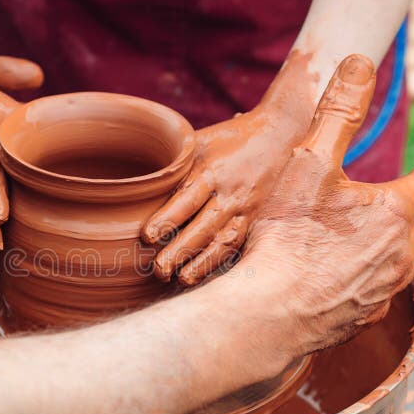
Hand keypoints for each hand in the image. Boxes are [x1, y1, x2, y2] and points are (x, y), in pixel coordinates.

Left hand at [142, 53, 317, 284]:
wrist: (279, 133)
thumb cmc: (227, 138)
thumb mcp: (198, 141)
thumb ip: (173, 165)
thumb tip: (135, 186)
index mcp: (211, 169)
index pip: (187, 197)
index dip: (168, 218)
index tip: (148, 236)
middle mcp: (230, 191)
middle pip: (204, 225)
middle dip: (181, 250)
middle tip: (158, 269)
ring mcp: (245, 207)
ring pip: (222, 240)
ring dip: (201, 263)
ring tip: (181, 280)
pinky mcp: (254, 219)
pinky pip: (236, 244)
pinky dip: (218, 262)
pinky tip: (201, 275)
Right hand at [225, 54, 413, 356]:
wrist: (272, 312)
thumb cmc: (288, 237)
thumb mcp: (310, 161)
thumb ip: (338, 111)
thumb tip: (359, 61)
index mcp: (393, 211)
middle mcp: (399, 252)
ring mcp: (384, 288)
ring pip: (406, 260)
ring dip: (401, 243)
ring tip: (385, 236)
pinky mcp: (365, 317)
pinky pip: (382, 291)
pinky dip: (377, 277)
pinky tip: (357, 277)